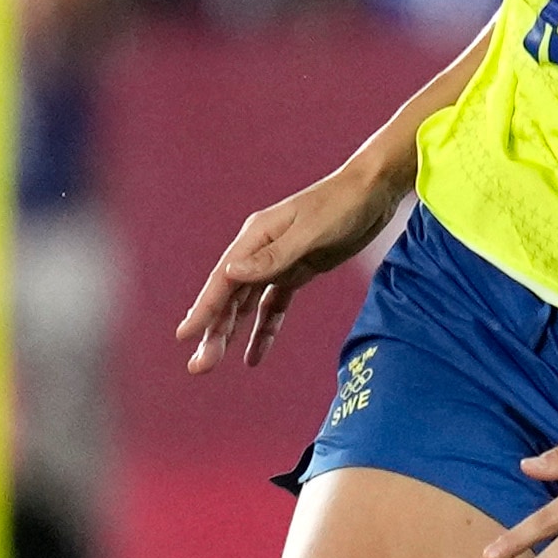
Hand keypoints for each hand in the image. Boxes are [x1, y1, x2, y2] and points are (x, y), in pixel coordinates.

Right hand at [175, 167, 402, 371]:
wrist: (372, 191)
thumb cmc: (341, 205)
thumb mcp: (310, 232)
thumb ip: (273, 256)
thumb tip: (231, 273)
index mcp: (255, 237)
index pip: (223, 280)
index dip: (204, 309)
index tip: (185, 335)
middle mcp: (259, 250)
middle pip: (230, 297)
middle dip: (213, 331)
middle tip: (199, 366)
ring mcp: (277, 261)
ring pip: (246, 304)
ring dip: (229, 333)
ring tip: (212, 363)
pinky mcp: (297, 271)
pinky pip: (274, 305)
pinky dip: (264, 329)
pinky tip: (254, 355)